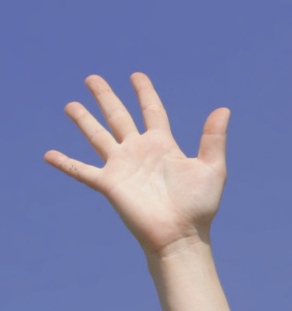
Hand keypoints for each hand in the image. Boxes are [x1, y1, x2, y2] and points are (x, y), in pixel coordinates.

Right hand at [44, 74, 228, 256]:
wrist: (181, 235)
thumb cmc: (199, 206)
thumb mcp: (212, 168)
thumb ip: (213, 138)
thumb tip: (224, 109)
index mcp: (163, 145)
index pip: (152, 111)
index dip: (144, 92)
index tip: (136, 76)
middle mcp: (139, 151)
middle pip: (118, 116)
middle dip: (106, 97)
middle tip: (92, 78)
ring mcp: (122, 166)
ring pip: (97, 135)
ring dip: (83, 120)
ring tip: (70, 105)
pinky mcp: (109, 184)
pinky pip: (82, 170)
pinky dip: (65, 163)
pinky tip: (48, 155)